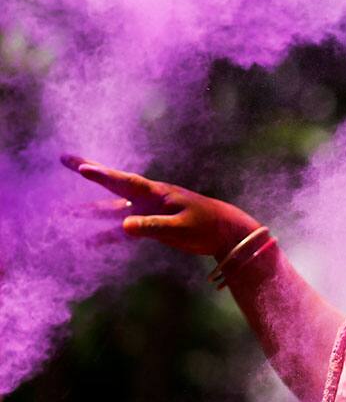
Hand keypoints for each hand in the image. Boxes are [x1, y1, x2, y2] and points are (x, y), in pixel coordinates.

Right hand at [61, 154, 260, 260]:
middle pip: (113, 184)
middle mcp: (148, 197)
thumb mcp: (179, 227)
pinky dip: (106, 234)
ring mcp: (148, 210)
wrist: (224, 231)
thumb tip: (123, 225)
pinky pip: (122, 229)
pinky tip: (88, 242)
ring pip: (113, 209)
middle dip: (90, 171)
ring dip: (90, 210)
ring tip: (64, 212)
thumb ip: (152, 226)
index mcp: (157, 193)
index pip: (125, 182)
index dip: (104, 175)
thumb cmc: (206, 226)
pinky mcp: (151, 225)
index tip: (83, 168)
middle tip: (65, 159)